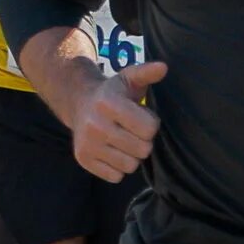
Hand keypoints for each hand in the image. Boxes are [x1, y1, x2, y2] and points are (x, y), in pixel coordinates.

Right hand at [71, 61, 166, 181]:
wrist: (79, 103)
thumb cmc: (112, 93)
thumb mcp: (128, 79)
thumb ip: (146, 73)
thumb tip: (164, 67)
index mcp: (108, 103)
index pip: (149, 129)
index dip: (150, 124)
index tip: (141, 117)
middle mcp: (95, 124)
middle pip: (142, 150)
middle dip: (143, 141)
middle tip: (132, 131)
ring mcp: (87, 143)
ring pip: (130, 166)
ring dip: (131, 156)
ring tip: (123, 141)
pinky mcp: (82, 158)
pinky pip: (116, 176)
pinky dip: (118, 167)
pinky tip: (112, 151)